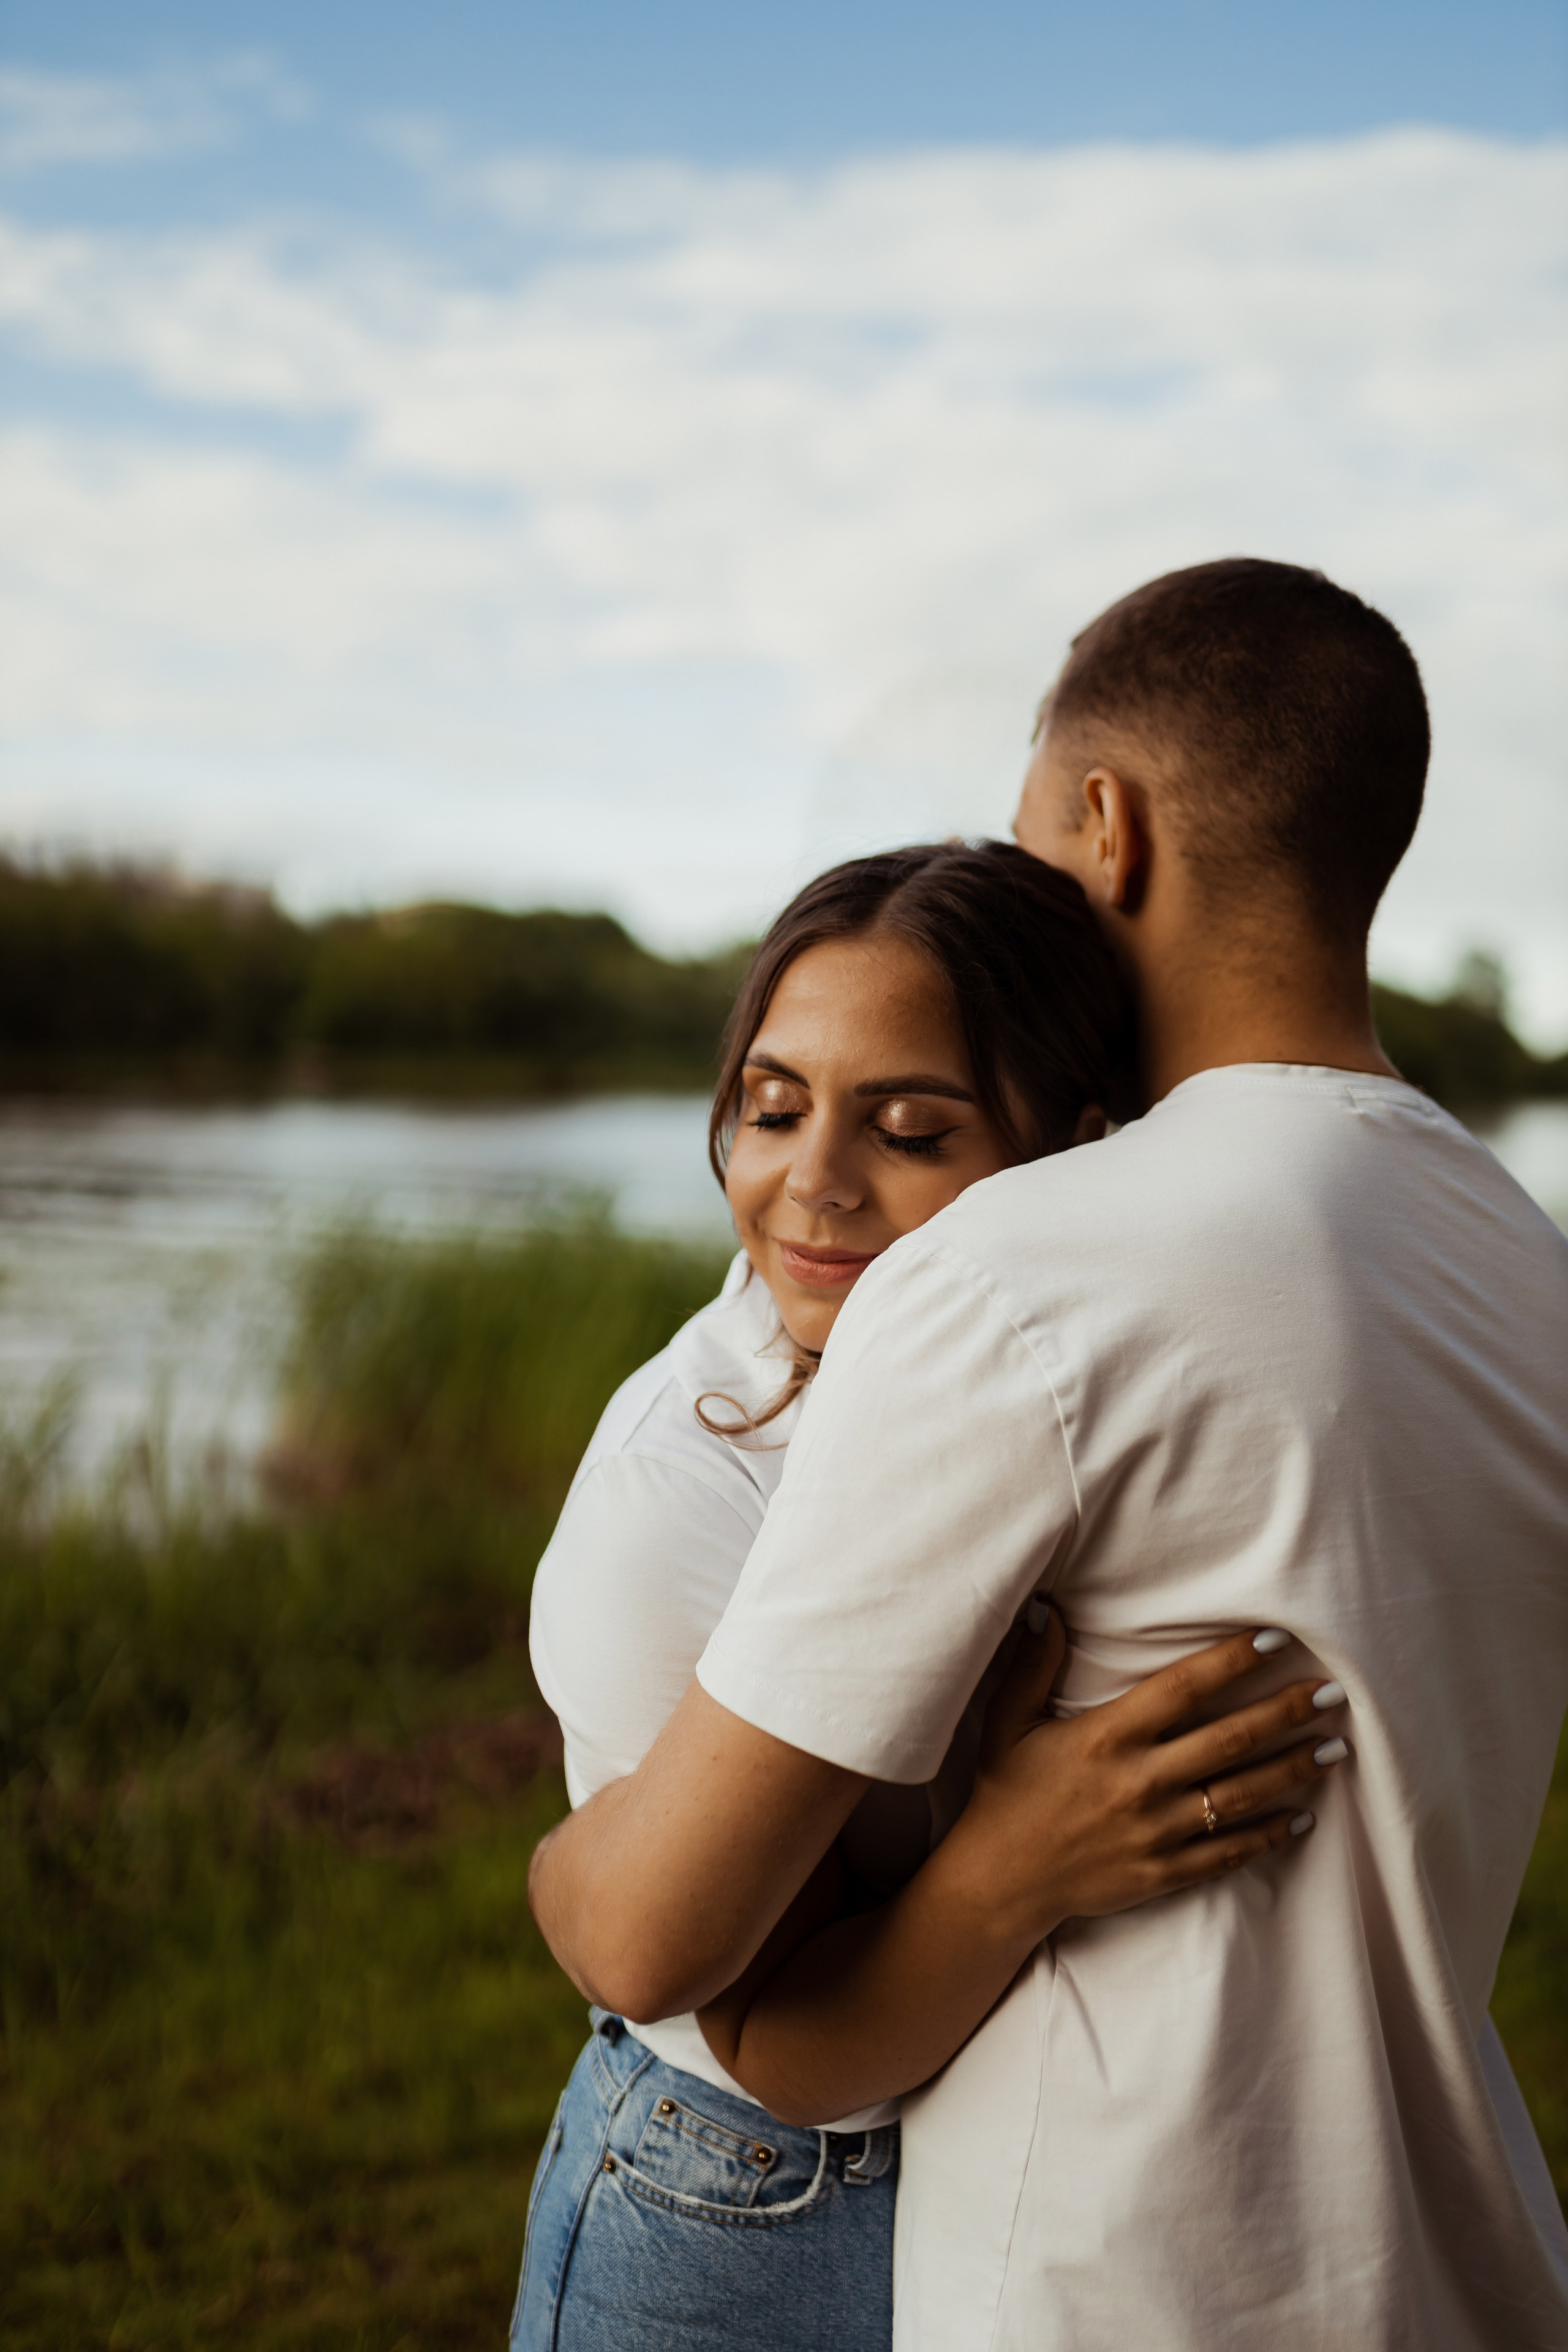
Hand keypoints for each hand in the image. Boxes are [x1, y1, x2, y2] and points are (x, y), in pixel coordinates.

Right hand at [956, 1610, 1348, 1943]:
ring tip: (1334, 1748)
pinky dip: (1269, 1835)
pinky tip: (1302, 1817)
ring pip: (1241, 1795)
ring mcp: (1156, 1830)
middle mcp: (1140, 1780)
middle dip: (1287, 1713)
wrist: (1000, 1879)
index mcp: (1108, 1735)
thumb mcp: (1009, 1720)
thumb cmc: (1007, 1791)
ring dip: (1293, 1770)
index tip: (1276, 1641)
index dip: (1232, 1662)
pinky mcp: (1163, 1872)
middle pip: (1231, 1739)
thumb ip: (1034, 1664)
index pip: (1184, 1687)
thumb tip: (1045, 1609)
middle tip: (1332, 1693)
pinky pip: (1228, 1852)